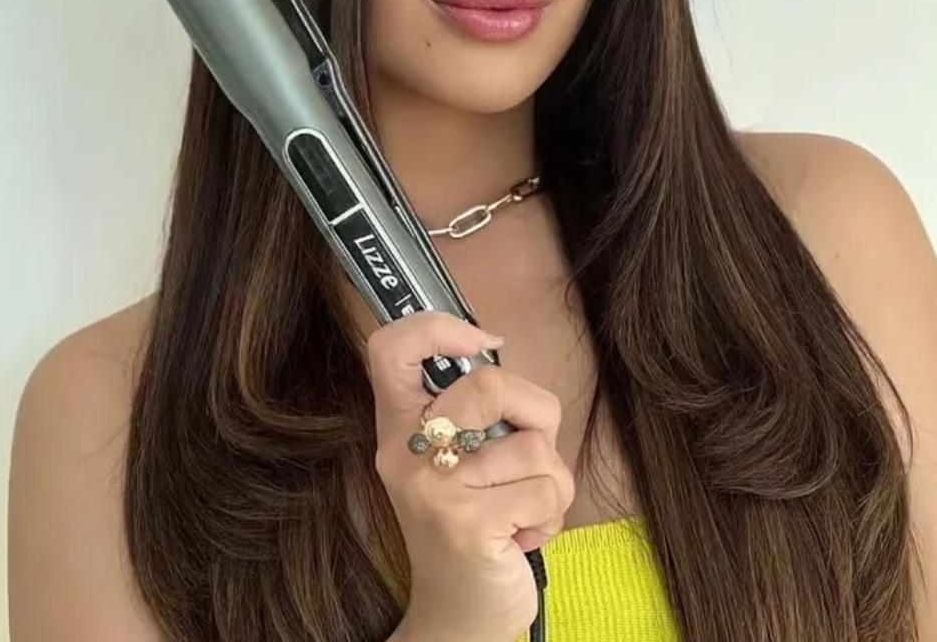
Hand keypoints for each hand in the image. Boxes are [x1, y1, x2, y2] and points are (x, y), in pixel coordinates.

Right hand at [367, 310, 574, 641]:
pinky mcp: (466, 525)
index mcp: (401, 426)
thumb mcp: (459, 461)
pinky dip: (552, 515)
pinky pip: (545, 490)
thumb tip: (498, 351)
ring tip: (521, 510)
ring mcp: (433, 489)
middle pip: (489, 383)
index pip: (390, 349)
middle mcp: (407, 453)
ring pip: (534, 444)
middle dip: (536, 412)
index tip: (483, 341)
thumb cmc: (472, 524)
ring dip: (551, 481)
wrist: (456, 617)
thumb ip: (476, 411)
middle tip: (530, 450)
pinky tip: (522, 538)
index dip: (438, 327)